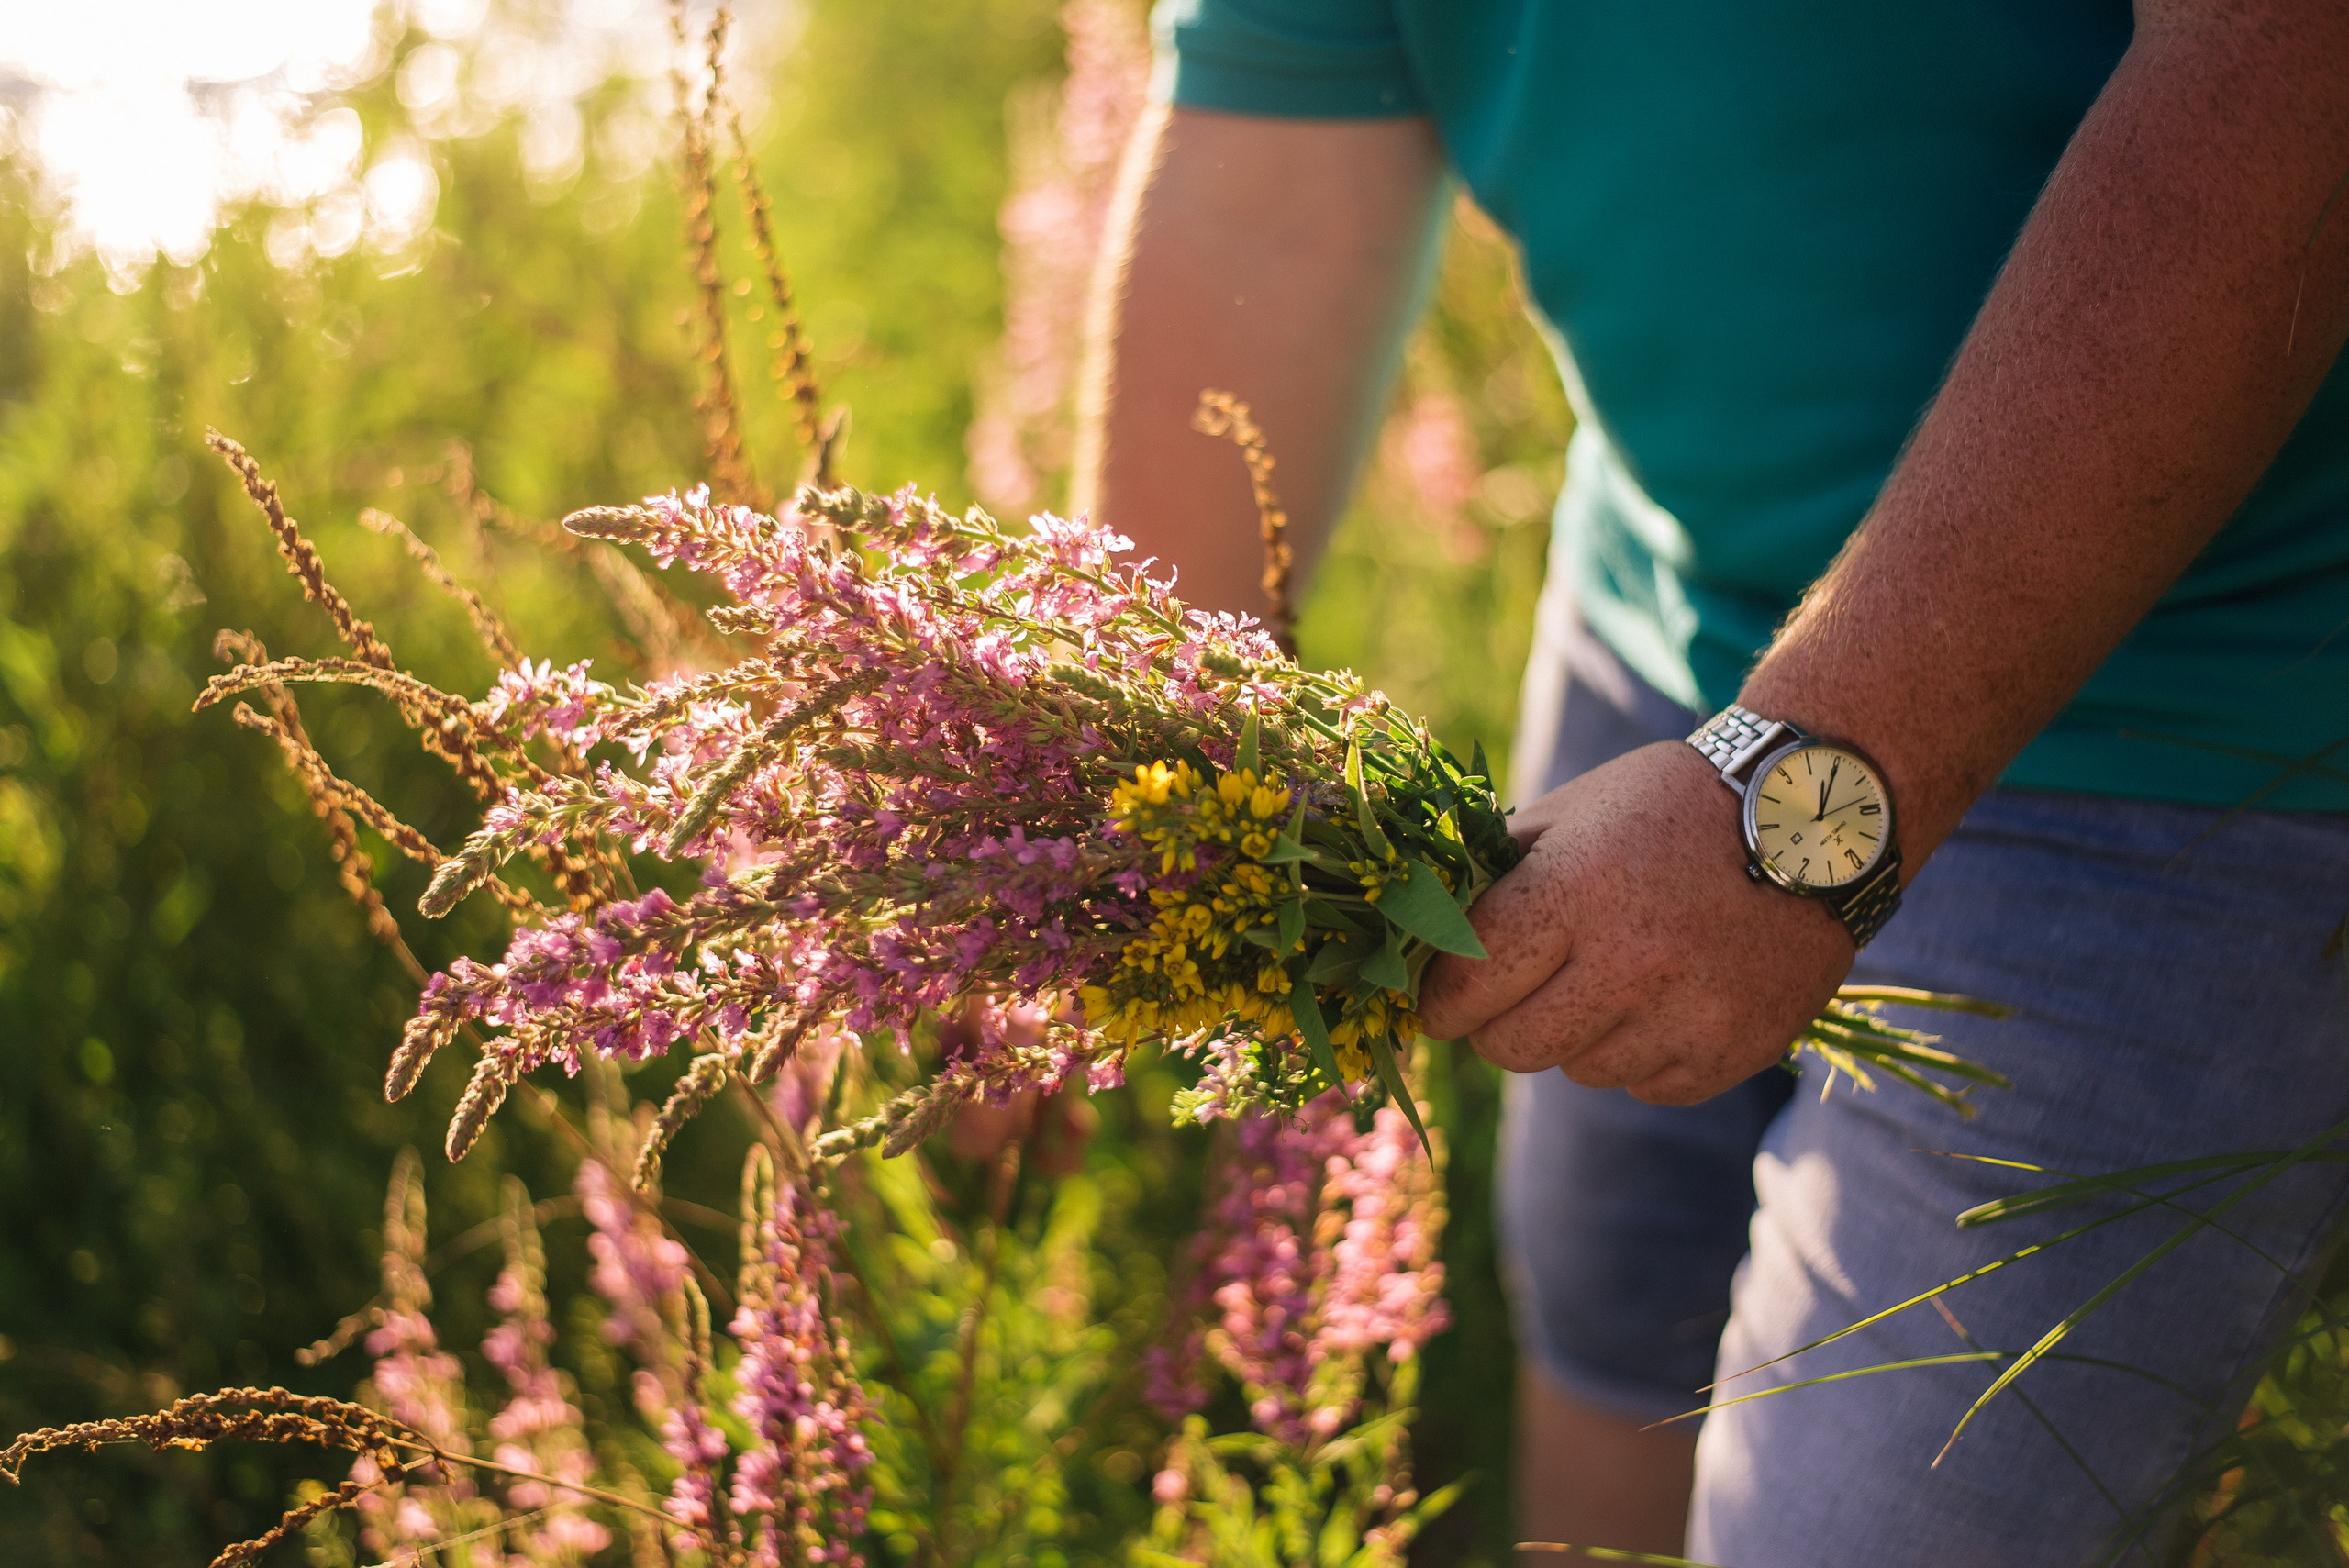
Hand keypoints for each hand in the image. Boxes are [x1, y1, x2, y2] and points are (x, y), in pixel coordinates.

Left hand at [1418, 742, 1854, 1103]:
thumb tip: (1419, 931)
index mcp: (1576, 888)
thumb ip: (1497, 872)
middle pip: (1511, 1045)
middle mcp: (1631, 958)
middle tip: (1506, 1001)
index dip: (1437, 997)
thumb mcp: (1574, 810)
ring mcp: (1688, 1011)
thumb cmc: (1670, 807)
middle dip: (1494, 1026)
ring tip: (1610, 978)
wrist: (1813, 818)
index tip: (1434, 1000)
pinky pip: (1646, 1085)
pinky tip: (1663, 998)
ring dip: (1576, 1035)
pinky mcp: (1734, 1049)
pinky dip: (1641, 1053)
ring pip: (1578, 1070)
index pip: (1467, 978)